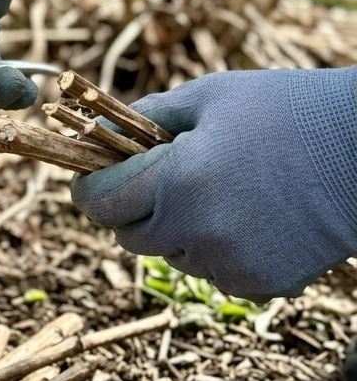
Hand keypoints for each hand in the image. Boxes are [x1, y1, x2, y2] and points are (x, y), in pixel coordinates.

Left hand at [71, 68, 356, 301]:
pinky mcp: (261, 284)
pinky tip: (248, 217)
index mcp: (176, 182)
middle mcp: (197, 231)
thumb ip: (148, 115)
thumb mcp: (210, 97)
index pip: (100, 204)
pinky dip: (218, 251)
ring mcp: (230, 263)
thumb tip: (105, 131)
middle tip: (157, 182)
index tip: (91, 179)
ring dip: (177, 231)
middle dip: (133, 210)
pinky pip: (215, 272)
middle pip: (129, 237)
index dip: (90, 189)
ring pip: (172, 256)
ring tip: (215, 193)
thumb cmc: (289, 110)